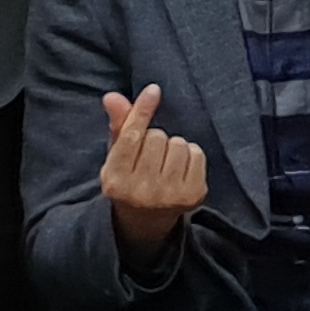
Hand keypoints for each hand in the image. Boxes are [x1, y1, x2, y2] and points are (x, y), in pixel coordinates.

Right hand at [98, 85, 208, 255]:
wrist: (147, 221)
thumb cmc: (131, 179)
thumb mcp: (118, 158)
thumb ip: (119, 126)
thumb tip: (112, 97)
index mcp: (115, 181)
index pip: (131, 137)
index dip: (142, 111)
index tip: (154, 90)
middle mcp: (140, 191)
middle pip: (157, 137)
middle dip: (155, 139)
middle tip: (150, 158)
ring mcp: (168, 196)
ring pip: (178, 143)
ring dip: (173, 147)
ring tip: (164, 164)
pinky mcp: (192, 196)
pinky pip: (197, 153)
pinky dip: (190, 155)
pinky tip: (180, 169)